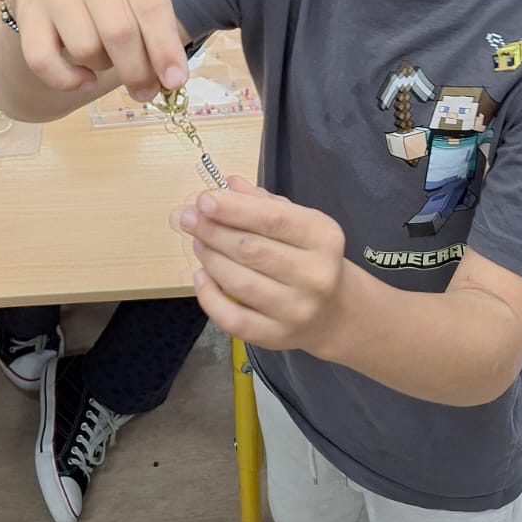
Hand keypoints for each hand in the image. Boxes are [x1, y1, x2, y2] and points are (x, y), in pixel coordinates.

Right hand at [5, 0, 187, 101]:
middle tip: (144, 91)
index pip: (152, 9)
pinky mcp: (28, 12)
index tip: (174, 81)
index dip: (165, 50)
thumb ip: (157, 32)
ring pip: (85, 49)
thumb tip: (169, 80)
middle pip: (119, 33)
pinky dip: (66, 80)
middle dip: (137, 73)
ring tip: (106, 59)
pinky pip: (43, 60)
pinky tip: (83, 79)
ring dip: (102, 67)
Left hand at [171, 176, 347, 353]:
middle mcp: (315, 275)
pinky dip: (209, 297)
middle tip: (187, 218)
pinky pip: (233, 319)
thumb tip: (227, 184)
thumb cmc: (310, 257)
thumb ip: (264, 203)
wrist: (335, 311)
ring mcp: (297, 310)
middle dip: (212, 231)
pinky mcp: (277, 337)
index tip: (203, 199)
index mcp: (323, 238)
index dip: (234, 209)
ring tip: (197, 242)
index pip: (273, 219)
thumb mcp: (300, 223)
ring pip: (239, 282)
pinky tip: (199, 277)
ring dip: (210, 259)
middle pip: (251, 249)